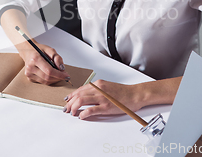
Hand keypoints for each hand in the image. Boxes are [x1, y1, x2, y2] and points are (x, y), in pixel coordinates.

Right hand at [18, 41, 69, 84]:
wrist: (28, 51)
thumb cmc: (39, 50)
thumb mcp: (50, 49)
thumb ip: (57, 58)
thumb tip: (62, 68)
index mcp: (35, 58)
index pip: (49, 71)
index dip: (59, 75)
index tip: (67, 76)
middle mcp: (30, 67)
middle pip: (47, 77)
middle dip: (58, 78)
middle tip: (64, 75)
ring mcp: (29, 74)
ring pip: (45, 81)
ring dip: (54, 79)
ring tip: (59, 74)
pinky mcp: (29, 78)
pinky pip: (42, 82)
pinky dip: (49, 80)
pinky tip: (51, 75)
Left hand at [63, 77, 181, 119]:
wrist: (135, 94)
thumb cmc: (123, 92)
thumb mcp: (107, 87)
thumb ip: (96, 90)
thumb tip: (85, 95)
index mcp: (98, 84)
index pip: (80, 89)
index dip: (71, 96)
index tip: (67, 100)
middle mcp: (99, 89)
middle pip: (78, 95)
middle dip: (69, 102)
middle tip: (66, 109)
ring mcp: (102, 98)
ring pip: (81, 101)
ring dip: (74, 107)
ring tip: (72, 113)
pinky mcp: (106, 107)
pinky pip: (91, 110)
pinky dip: (83, 113)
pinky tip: (81, 116)